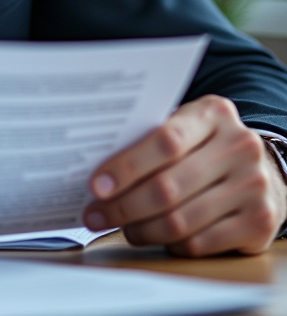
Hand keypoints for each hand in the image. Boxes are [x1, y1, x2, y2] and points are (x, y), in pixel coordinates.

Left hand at [83, 95, 286, 255]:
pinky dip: (169, 244)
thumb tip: (95, 167)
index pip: (165, 141)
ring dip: (141, 229)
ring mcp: (253, 187)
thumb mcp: (186, 126)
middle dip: (123, 205)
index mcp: (213, 114)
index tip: (96, 185)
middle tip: (95, 215)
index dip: (126, 166)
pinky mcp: (260, 224)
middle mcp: (239, 147)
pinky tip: (154, 237)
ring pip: (181, 221)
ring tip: (121, 227)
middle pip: (168, 186)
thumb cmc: (205, 146)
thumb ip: (150, 137)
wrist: (264, 169)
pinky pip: (200, 244)